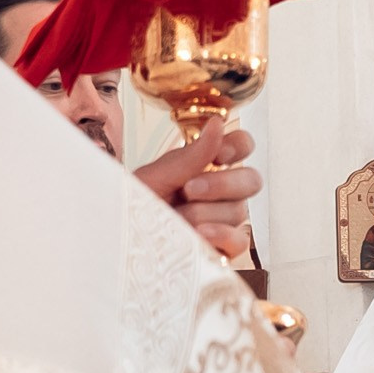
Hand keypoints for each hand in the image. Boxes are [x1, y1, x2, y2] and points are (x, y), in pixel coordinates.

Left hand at [136, 118, 262, 258]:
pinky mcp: (223, 248)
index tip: (218, 156)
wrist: (121, 235)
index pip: (243, 145)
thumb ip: (192, 155)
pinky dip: (221, 234)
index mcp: (209, 165)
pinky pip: (239, 241)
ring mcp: (225, 220)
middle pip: (251, 180)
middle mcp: (223, 191)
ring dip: (204, 213)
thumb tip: (217, 123)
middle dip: (222, 184)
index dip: (238, 147)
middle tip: (188, 190)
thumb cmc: (136, 203)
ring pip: (239, 211)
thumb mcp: (159, 175)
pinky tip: (199, 233)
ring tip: (176, 218)